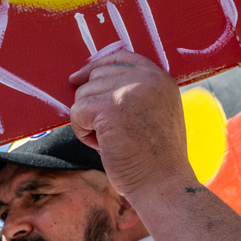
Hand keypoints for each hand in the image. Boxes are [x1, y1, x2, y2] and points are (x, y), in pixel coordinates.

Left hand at [69, 50, 193, 197]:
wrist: (163, 184)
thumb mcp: (156, 113)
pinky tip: (102, 146)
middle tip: (109, 133)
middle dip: (93, 104)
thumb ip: (136, 94)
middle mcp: (147, 79)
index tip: (79, 80)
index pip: (121, 57)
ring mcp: (129, 91)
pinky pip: (77, 112)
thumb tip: (91, 81)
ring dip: (88, 121)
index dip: (96, 67)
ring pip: (83, 94)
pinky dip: (82, 132)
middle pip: (96, 76)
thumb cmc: (156, 159)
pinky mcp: (110, 107)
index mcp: (160, 78)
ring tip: (109, 141)